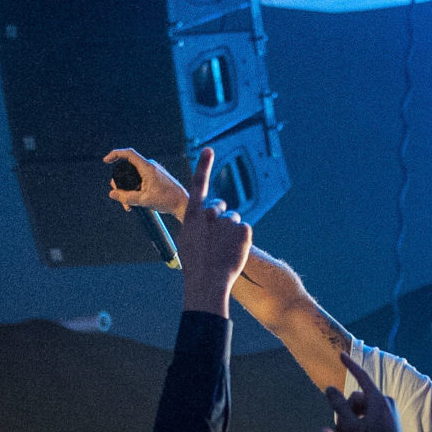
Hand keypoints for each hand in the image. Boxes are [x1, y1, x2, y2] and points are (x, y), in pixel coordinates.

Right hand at [104, 147, 189, 219]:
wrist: (183, 204)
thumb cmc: (167, 200)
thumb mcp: (143, 200)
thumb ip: (125, 197)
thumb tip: (111, 194)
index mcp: (147, 167)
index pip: (128, 154)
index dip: (115, 154)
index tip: (106, 161)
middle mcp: (150, 166)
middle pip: (127, 168)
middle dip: (120, 183)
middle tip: (119, 197)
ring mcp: (153, 171)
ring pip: (133, 176)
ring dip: (127, 189)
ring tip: (129, 205)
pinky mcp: (155, 177)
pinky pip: (140, 179)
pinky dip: (134, 189)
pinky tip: (134, 202)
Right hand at [175, 148, 251, 314]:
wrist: (208, 282)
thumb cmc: (195, 265)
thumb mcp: (187, 240)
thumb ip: (196, 224)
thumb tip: (204, 219)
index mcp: (193, 215)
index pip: (198, 184)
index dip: (203, 166)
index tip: (208, 149)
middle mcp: (210, 213)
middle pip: (223, 208)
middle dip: (222, 219)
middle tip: (217, 241)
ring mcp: (227, 221)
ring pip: (234, 221)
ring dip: (231, 232)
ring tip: (224, 250)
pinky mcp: (244, 230)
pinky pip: (245, 230)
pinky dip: (242, 241)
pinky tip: (233, 252)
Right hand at [325, 354, 410, 431]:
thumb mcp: (350, 425)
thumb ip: (338, 405)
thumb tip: (329, 388)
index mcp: (378, 399)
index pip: (361, 376)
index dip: (350, 365)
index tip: (341, 354)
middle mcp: (386, 401)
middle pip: (358, 397)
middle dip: (347, 410)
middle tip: (340, 427)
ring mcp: (390, 410)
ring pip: (363, 406)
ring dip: (353, 417)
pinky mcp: (391, 418)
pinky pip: (371, 413)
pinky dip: (362, 420)